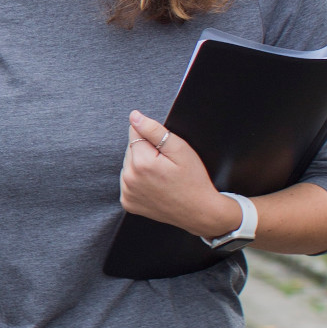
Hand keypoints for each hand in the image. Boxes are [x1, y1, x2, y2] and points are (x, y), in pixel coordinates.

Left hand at [119, 112, 238, 237]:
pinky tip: (154, 185)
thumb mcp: (180, 149)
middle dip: (146, 151)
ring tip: (161, 176)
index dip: (152, 138)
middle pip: (130, 149)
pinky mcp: (128, 202)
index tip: (165, 151)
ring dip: (140, 165)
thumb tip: (134, 116)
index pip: (135, 132)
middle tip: (166, 165)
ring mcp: (127, 192)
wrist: (199, 211)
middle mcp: (129, 178)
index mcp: (142, 162)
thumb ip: (154, 130)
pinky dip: (138, 180)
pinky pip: (128, 182)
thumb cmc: (193, 180)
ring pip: (128, 165)